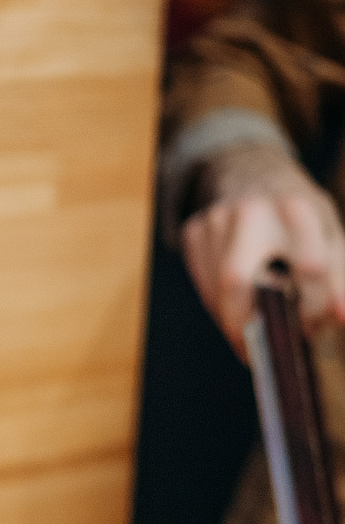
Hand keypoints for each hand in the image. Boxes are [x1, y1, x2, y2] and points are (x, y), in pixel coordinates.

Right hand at [180, 143, 344, 356]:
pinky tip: (236, 301)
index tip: (312, 328)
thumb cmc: (300, 214)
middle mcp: (251, 210)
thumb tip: (342, 318)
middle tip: (258, 350)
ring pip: (216, 291)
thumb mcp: (329, 234)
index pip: (308, 268)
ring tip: (253, 325)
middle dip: (247, 324)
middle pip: (238, 282)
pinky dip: (218, 302)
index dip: (314, 307)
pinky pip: (202, 283)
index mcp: (297, 207)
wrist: (255, 173)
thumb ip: (339, 275)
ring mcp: (215, 220)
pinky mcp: (193, 231)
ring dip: (234, 319)